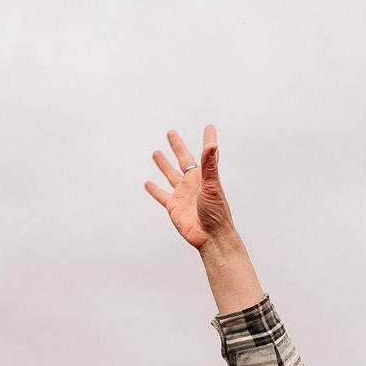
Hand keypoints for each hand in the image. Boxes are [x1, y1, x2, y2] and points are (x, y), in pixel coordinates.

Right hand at [144, 126, 234, 248]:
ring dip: (163, 164)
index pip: (206, 153)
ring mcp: (182, 194)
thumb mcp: (212, 185)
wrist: (210, 237)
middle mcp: (193, 183)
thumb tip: (212, 145)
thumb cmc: (217, 213)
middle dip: (177, 146)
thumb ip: (210, 164)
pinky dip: (154, 189)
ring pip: (170, 174)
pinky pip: (161, 195)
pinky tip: (148, 183)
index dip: (208, 140)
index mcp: (204, 176)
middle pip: (183, 159)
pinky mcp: (173, 206)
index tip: (209, 128)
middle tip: (171, 134)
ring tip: (156, 153)